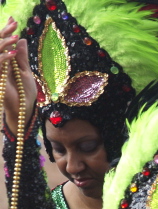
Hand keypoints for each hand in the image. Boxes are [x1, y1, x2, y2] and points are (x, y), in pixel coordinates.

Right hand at [0, 17, 36, 134]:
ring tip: (14, 36)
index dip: (6, 31)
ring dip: (4, 43)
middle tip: (13, 23)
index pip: (3, 44)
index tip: (13, 21)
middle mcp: (0, 65)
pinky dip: (4, 57)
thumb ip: (22, 57)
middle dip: (4, 32)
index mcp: (6, 62)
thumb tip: (21, 40)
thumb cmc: (25, 93)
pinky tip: (13, 53)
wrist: (24, 110)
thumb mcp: (25, 72)